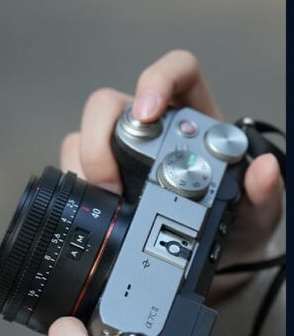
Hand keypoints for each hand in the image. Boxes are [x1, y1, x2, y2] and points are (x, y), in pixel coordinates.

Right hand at [60, 50, 282, 296]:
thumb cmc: (235, 225)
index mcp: (192, 119)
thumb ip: (262, 192)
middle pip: (109, 105)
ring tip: (104, 202)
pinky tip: (92, 210)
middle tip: (112, 181)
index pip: (174, 73)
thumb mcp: (257, 212)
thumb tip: (264, 169)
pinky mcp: (96, 181)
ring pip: (81, 139)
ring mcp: (117, 155)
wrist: (214, 261)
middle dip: (101, 138)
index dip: (156, 80)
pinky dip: (76, 189)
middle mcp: (149, 129)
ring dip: (84, 168)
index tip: (147, 110)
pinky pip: (72, 172)